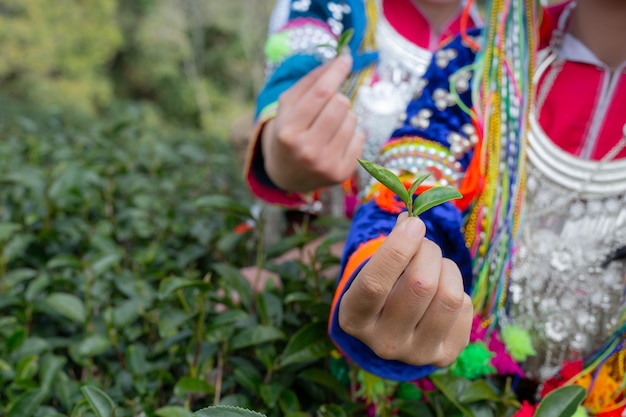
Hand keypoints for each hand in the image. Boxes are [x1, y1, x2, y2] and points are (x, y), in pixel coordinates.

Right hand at [262, 54, 364, 192]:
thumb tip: (341, 58)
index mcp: (288, 131)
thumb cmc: (288, 131)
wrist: (287, 174)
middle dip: (337, 98)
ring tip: (329, 128)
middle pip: (340, 103)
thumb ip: (311, 81)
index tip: (346, 58)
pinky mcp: (342, 173)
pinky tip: (336, 142)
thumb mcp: (288, 105)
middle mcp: (307, 150)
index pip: (320, 92)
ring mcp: (326, 164)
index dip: (336, 71)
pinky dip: (352, 134)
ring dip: (345, 117)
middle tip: (327, 107)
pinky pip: (360, 137)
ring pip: (353, 119)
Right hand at [338, 213, 472, 366]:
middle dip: (428, 251)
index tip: (415, 224)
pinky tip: (442, 293)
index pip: (374, 284)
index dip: (397, 249)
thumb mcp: (373, 269)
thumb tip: (412, 221)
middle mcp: (383, 342)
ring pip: (449, 296)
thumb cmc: (381, 289)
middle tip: (425, 244)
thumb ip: (391, 246)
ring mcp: (416, 353)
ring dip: (447, 268)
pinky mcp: (444, 356)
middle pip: (420, 285)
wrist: (391, 330)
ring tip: (436, 266)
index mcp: (354, 318)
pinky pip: (464, 308)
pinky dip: (457, 289)